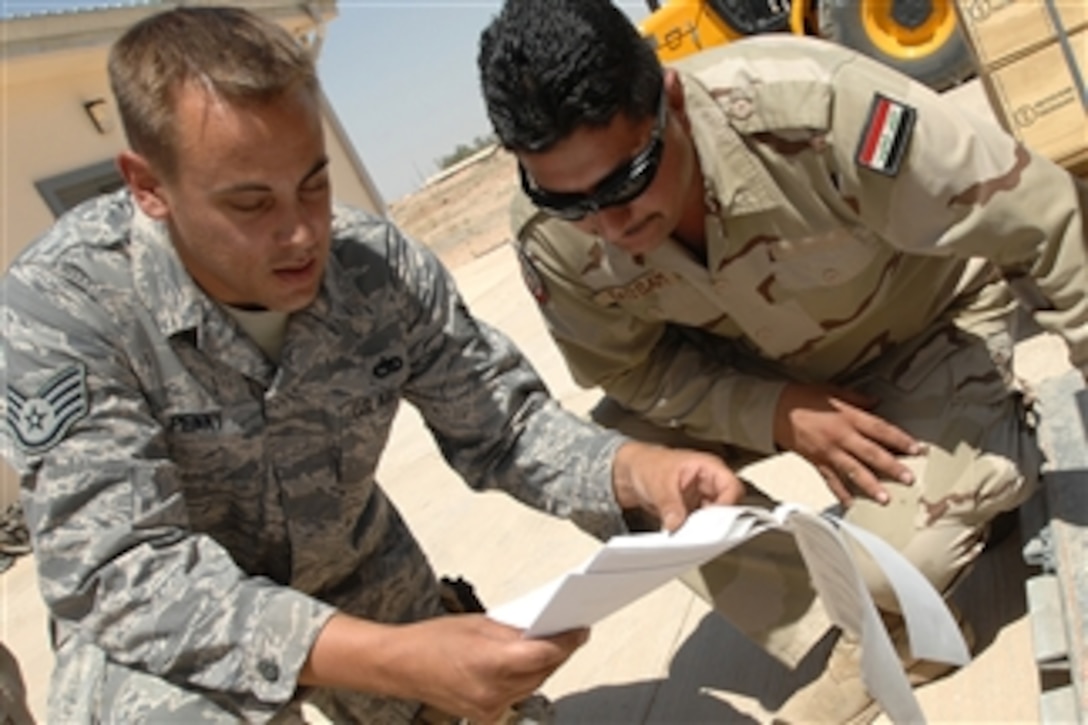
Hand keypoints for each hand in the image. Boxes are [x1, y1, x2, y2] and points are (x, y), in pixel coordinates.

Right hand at [302, 613, 586, 722]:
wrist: (400, 665)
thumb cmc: (433, 639)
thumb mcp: (479, 623)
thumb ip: (515, 631)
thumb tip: (547, 630)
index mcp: (491, 663)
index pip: (544, 654)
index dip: (567, 641)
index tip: (581, 629)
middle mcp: (493, 691)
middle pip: (542, 671)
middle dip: (560, 652)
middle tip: (571, 631)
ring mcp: (489, 707)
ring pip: (533, 685)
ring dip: (545, 666)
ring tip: (555, 645)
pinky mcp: (485, 715)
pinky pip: (517, 695)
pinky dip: (526, 679)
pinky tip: (530, 664)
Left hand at [611, 441, 745, 531]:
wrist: (630, 472)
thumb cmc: (646, 464)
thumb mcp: (658, 483)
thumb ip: (669, 504)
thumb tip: (677, 523)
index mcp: (708, 467)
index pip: (731, 487)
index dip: (727, 504)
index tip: (714, 520)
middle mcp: (709, 482)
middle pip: (727, 504)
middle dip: (717, 520)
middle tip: (703, 531)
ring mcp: (701, 497)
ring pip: (715, 517)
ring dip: (705, 528)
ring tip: (691, 534)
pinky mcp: (692, 510)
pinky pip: (701, 524)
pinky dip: (695, 531)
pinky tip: (685, 535)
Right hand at [772, 383, 923, 505]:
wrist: (775, 410)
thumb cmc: (802, 398)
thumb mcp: (832, 392)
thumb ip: (856, 398)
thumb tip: (876, 402)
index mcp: (848, 417)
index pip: (880, 429)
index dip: (899, 439)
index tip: (916, 449)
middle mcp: (841, 436)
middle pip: (871, 453)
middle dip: (892, 467)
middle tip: (908, 478)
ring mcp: (828, 451)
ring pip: (853, 470)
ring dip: (870, 485)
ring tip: (885, 498)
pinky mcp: (816, 461)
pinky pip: (831, 480)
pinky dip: (841, 493)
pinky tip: (851, 503)